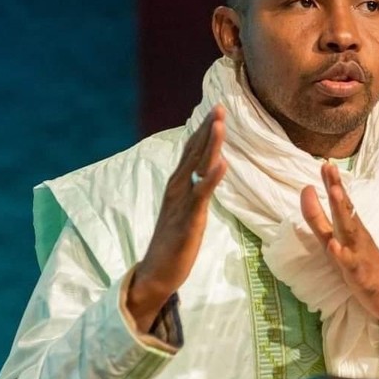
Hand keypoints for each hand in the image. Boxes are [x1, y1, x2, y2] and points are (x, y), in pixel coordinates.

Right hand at [127, 105, 227, 331]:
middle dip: (208, 128)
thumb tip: (210, 167)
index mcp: (176, 184)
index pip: (191, 150)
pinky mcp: (189, 219)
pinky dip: (211, 177)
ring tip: (221, 124)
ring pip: (197, 167)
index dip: (204, 130)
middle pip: (194, 152)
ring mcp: (181, 202)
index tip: (217, 110)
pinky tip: (223, 163)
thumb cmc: (173, 242)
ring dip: (210, 144)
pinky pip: (201, 195)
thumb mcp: (185, 208)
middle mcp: (176, 188)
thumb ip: (195, 187)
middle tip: (221, 106)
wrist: (156, 272)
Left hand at [300, 163, 378, 340]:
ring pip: (349, 230)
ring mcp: (359, 254)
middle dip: (335, 188)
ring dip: (340, 211)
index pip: (341, 203)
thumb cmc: (364, 269)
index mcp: (351, 231)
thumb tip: (308, 198)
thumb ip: (322, 223)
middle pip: (344, 210)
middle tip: (328, 167)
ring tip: (332, 192)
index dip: (332, 184)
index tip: (325, 162)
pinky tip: (333, 245)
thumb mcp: (339, 245)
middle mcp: (356, 238)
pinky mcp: (360, 275)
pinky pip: (350, 264)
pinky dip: (341, 254)